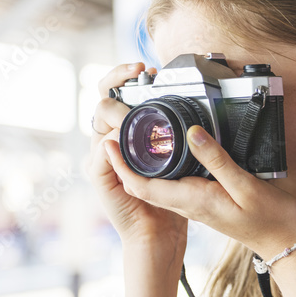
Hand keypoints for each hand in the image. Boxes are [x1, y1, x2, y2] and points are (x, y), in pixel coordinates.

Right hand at [87, 63, 187, 252]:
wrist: (160, 230)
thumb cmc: (173, 193)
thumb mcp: (182, 155)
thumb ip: (182, 134)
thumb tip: (198, 109)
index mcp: (128, 132)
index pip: (118, 94)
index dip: (125, 76)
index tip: (144, 66)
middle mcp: (111, 140)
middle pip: (102, 100)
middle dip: (115, 81)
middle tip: (136, 73)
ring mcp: (102, 157)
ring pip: (97, 122)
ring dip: (115, 110)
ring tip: (134, 105)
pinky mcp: (100, 177)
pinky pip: (99, 156)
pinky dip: (109, 146)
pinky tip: (119, 138)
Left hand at [103, 125, 295, 257]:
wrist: (282, 242)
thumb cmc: (268, 218)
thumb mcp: (244, 185)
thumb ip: (216, 160)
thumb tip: (190, 133)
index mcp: (192, 199)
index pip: (143, 185)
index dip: (121, 165)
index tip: (108, 142)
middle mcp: (188, 203)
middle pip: (144, 184)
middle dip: (125, 161)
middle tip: (116, 131)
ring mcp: (195, 203)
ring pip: (156, 184)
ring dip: (141, 164)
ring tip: (134, 137)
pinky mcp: (203, 200)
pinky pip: (173, 184)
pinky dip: (162, 168)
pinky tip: (168, 153)